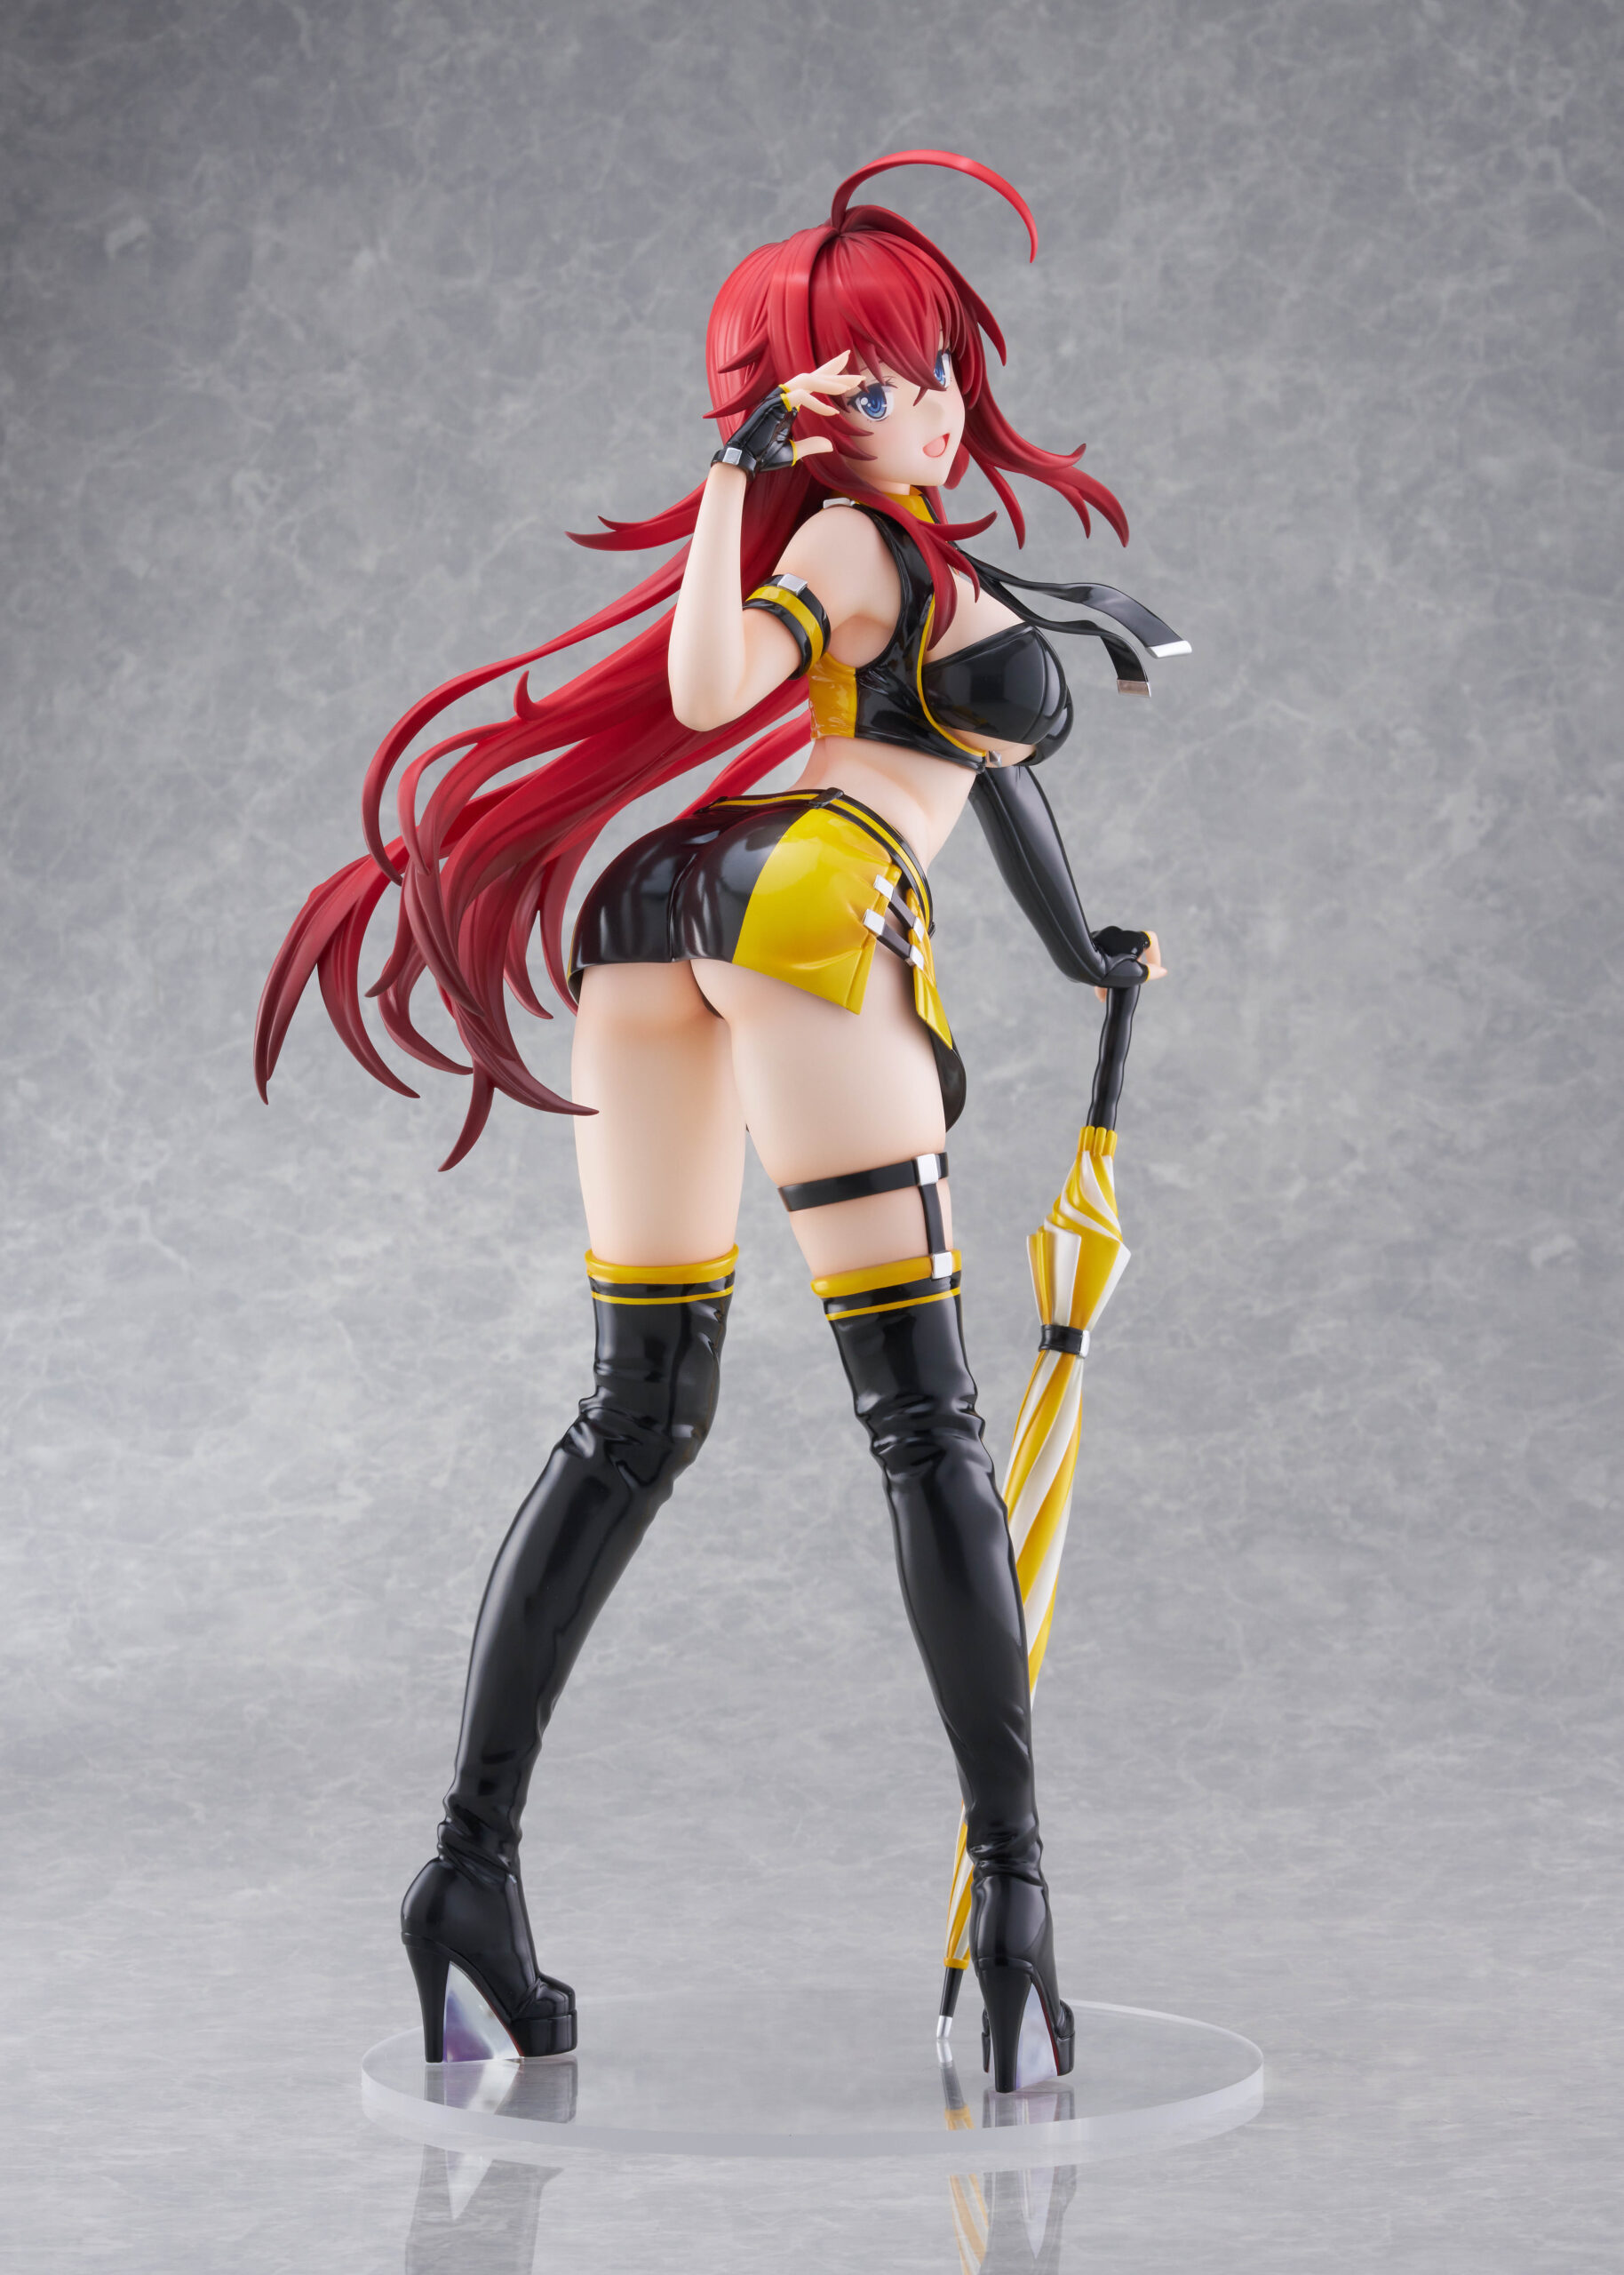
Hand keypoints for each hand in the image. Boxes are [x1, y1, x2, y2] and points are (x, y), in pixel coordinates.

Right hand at [710, 353, 849, 477]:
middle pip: (812, 374)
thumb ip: (811, 445)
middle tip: (859, 375)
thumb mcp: (793, 452)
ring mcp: (777, 397)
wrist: (744, 461)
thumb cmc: (763, 456)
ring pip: (808, 379)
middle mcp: (783, 395)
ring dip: (830, 382)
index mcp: (788, 402)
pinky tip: (832, 412)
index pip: (811, 382)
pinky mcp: (774, 403)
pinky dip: (818, 403)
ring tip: (850, 387)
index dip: (829, 373)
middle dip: (835, 371)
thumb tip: (830, 445)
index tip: (848, 369)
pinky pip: (801, 396)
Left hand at [1092, 927, 1165, 1000]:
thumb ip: (1150, 972)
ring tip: (1104, 991)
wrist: (1080, 961)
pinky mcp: (1091, 941)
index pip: (1152, 941)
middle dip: (1129, 968)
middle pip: (1131, 951)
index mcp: (1134, 939)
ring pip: (1113, 954)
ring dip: (1113, 970)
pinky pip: (1100, 953)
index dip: (1155, 955)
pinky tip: (1094, 982)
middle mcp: (1120, 933)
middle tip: (1125, 982)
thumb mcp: (1135, 975)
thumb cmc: (1110, 969)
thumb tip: (1162, 971)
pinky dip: (1101, 966)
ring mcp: (1104, 935)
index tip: (1152, 967)